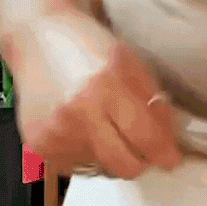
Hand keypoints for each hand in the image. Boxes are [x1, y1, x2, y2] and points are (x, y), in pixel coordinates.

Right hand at [16, 10, 182, 180]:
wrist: (35, 37)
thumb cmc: (87, 44)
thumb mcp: (129, 60)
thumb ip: (151, 99)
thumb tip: (170, 139)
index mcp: (107, 86)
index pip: (146, 138)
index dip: (164, 154)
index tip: (171, 160)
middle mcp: (79, 114)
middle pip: (124, 166)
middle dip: (140, 162)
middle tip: (141, 149)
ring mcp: (55, 133)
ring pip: (100, 167)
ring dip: (109, 153)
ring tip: (100, 125)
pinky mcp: (37, 146)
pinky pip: (75, 167)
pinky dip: (84, 154)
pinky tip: (78, 128)